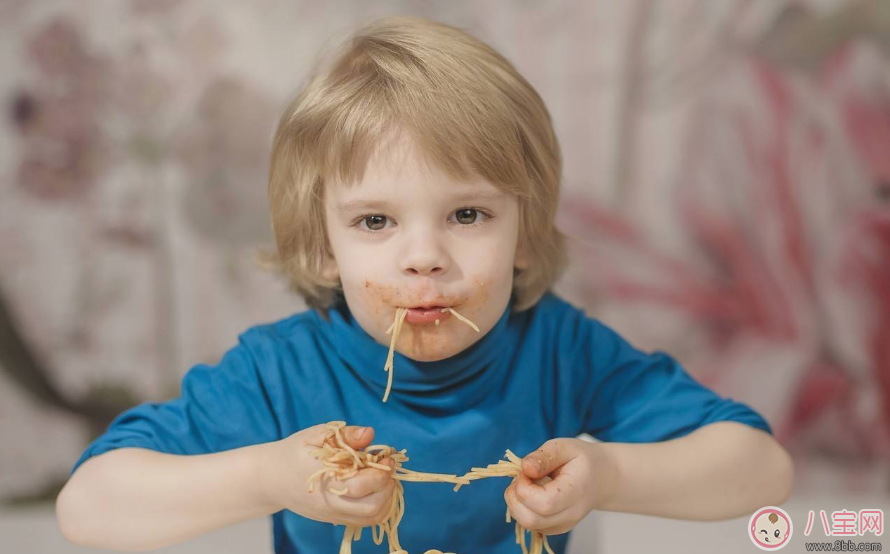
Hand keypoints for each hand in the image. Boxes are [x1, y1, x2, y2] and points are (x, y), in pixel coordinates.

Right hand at [260, 424, 394, 526]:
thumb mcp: (316, 435)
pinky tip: (375, 489)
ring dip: (386, 499)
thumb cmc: (295, 452)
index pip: (362, 485)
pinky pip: (364, 521)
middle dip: (388, 488)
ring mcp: (332, 515)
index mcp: (325, 481)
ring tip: (384, 480)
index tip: (387, 457)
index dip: (382, 472)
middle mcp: (329, 504)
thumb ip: (344, 434)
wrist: (271, 478)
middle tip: (388, 470)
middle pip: (371, 508)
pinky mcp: (334, 520)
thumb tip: (370, 433)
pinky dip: (378, 507)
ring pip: (371, 518)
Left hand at [504, 438, 619, 534]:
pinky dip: (522, 508)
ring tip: (528, 483)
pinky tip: (532, 492)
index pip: (544, 504)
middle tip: (523, 477)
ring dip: (516, 502)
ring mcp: (562, 525)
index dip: (524, 487)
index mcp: (576, 493)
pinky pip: (529, 524)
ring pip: (527, 524)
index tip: (526, 470)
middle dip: (515, 497)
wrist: (600, 478)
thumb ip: (544, 456)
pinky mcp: (554, 528)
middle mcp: (570, 515)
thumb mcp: (564, 447)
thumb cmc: (582, 460)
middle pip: (530, 520)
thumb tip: (525, 467)